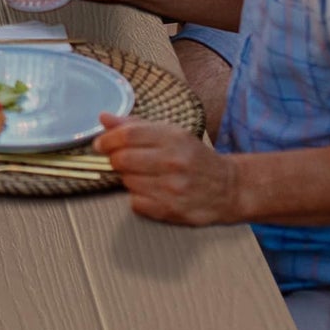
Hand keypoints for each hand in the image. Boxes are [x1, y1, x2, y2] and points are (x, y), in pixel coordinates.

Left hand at [94, 115, 239, 225]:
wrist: (228, 187)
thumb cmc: (194, 157)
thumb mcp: (171, 133)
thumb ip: (135, 125)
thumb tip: (104, 118)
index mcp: (173, 138)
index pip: (127, 135)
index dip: (107, 139)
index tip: (101, 144)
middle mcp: (173, 163)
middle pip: (122, 159)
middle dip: (116, 159)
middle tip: (121, 160)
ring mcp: (172, 188)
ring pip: (127, 181)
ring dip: (129, 178)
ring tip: (145, 176)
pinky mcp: (171, 211)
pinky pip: (135, 203)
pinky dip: (137, 197)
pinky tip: (152, 191)